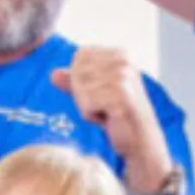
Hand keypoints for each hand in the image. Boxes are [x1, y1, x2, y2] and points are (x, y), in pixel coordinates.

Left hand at [47, 46, 165, 170]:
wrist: (141, 140)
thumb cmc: (117, 116)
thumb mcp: (93, 94)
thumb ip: (74, 81)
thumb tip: (53, 74)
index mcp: (120, 54)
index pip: (80, 56)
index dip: (81, 78)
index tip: (100, 93)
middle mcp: (124, 61)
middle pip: (78, 72)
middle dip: (83, 94)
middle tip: (104, 106)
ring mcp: (124, 77)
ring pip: (80, 89)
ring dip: (87, 106)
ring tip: (107, 113)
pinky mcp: (121, 95)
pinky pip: (86, 103)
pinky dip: (92, 116)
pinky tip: (109, 119)